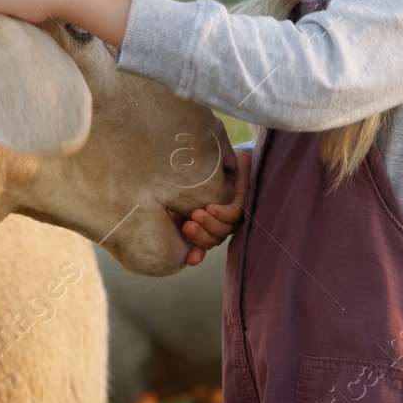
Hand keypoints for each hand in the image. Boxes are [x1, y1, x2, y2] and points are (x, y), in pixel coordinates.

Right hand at [180, 144, 250, 265]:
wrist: (205, 143)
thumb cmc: (183, 167)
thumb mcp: (174, 193)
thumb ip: (172, 211)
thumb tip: (162, 230)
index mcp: (198, 220)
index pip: (200, 245)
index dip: (196, 254)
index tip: (189, 259)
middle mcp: (215, 218)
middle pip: (213, 240)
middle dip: (201, 238)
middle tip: (188, 225)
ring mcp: (229, 209)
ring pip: (225, 230)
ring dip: (210, 225)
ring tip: (197, 213)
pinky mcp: (241, 196)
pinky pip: (236, 214)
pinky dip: (222, 213)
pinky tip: (211, 206)